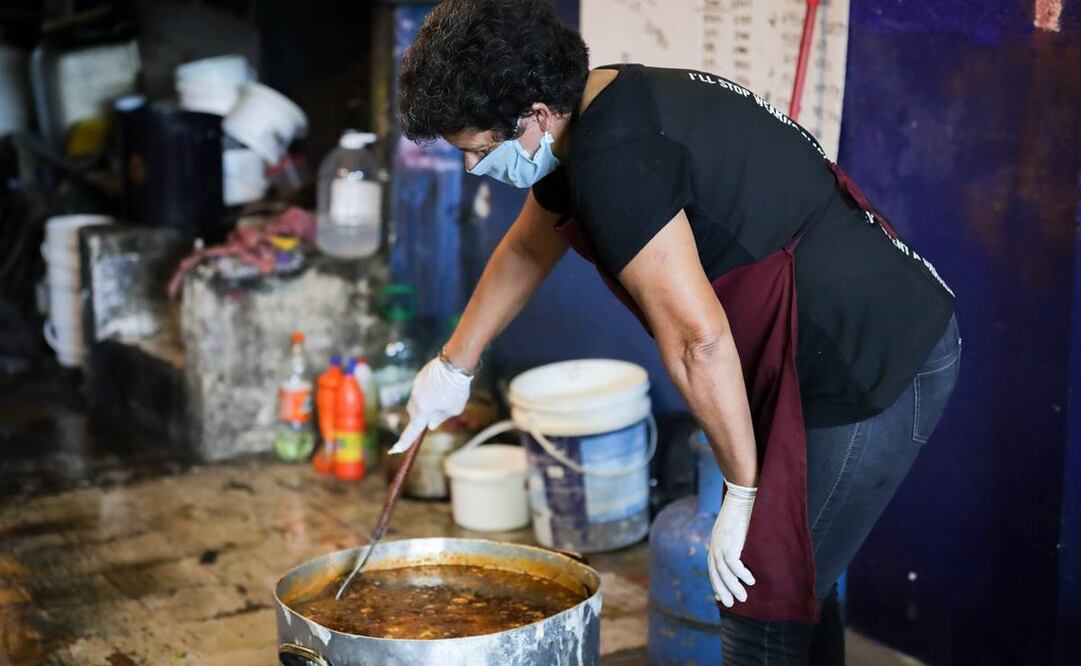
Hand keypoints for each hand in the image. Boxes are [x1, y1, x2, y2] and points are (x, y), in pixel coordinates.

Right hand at [389, 355, 472, 453]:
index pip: (412, 430)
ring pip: (417, 400)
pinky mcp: (419, 377)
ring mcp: (415, 386)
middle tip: (437, 413)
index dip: (404, 442)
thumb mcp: (454, 409)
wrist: (455, 363)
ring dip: (426, 402)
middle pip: (413, 413)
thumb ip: (441, 418)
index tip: (395, 450)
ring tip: (444, 395)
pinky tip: (441, 386)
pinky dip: (428, 391)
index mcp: (424, 410)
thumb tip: (431, 424)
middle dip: (421, 417)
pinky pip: (421, 389)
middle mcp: (416, 399)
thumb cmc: (457, 388)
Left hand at [708, 481, 756, 607]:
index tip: (720, 596)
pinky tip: (750, 580)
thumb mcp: (736, 530)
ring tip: (743, 598)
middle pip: (716, 573)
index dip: (716, 582)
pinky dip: (741, 574)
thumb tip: (743, 554)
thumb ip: (736, 543)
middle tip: (731, 604)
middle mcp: (715, 545)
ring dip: (733, 587)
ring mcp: (721, 543)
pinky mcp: (731, 541)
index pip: (712, 567)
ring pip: (724, 572)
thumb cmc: (743, 511)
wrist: (743, 495)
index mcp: (715, 542)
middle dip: (723, 590)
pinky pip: (734, 563)